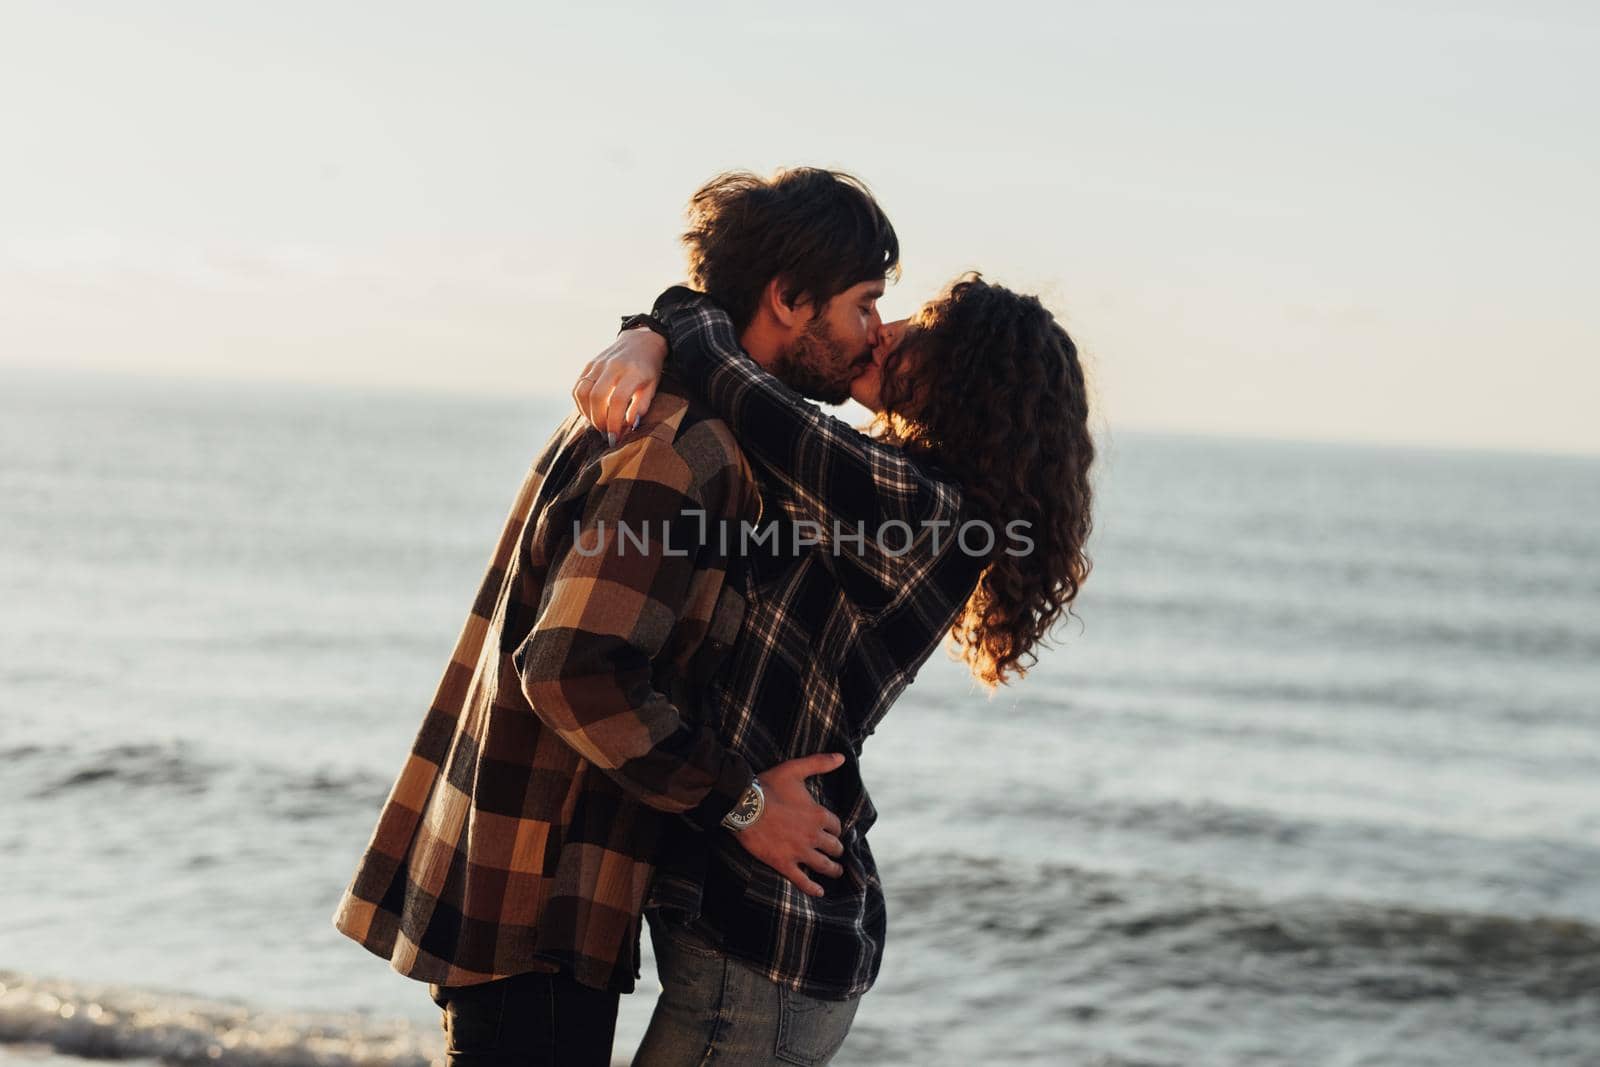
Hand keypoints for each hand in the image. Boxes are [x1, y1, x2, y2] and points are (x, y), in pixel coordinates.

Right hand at [573, 326, 668, 442]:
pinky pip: (578, 386)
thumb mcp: (652, 387)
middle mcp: (613, 365)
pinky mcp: (589, 364)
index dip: (614, 422)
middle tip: (605, 433)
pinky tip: (590, 412)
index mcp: (632, 372)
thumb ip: (641, 407)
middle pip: (597, 397)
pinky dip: (581, 403)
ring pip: (582, 392)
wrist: (641, 340)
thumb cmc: (649, 368)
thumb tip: (629, 426)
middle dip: (599, 420)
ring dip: (587, 413)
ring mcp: (598, 363)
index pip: (618, 400)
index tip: (614, 438)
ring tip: (597, 424)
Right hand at [733, 753, 847, 897]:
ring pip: (824, 866)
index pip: (837, 827)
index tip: (834, 832)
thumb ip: (819, 763)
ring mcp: (799, 852)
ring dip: (833, 870)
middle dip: (836, 850)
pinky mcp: (784, 863)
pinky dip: (813, 888)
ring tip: (836, 871)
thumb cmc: (768, 786)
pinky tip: (820, 892)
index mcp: (818, 815)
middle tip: (836, 852)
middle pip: (834, 847)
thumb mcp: (795, 769)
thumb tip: (842, 757)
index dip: (836, 829)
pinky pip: (802, 881)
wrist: (743, 806)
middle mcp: (813, 836)